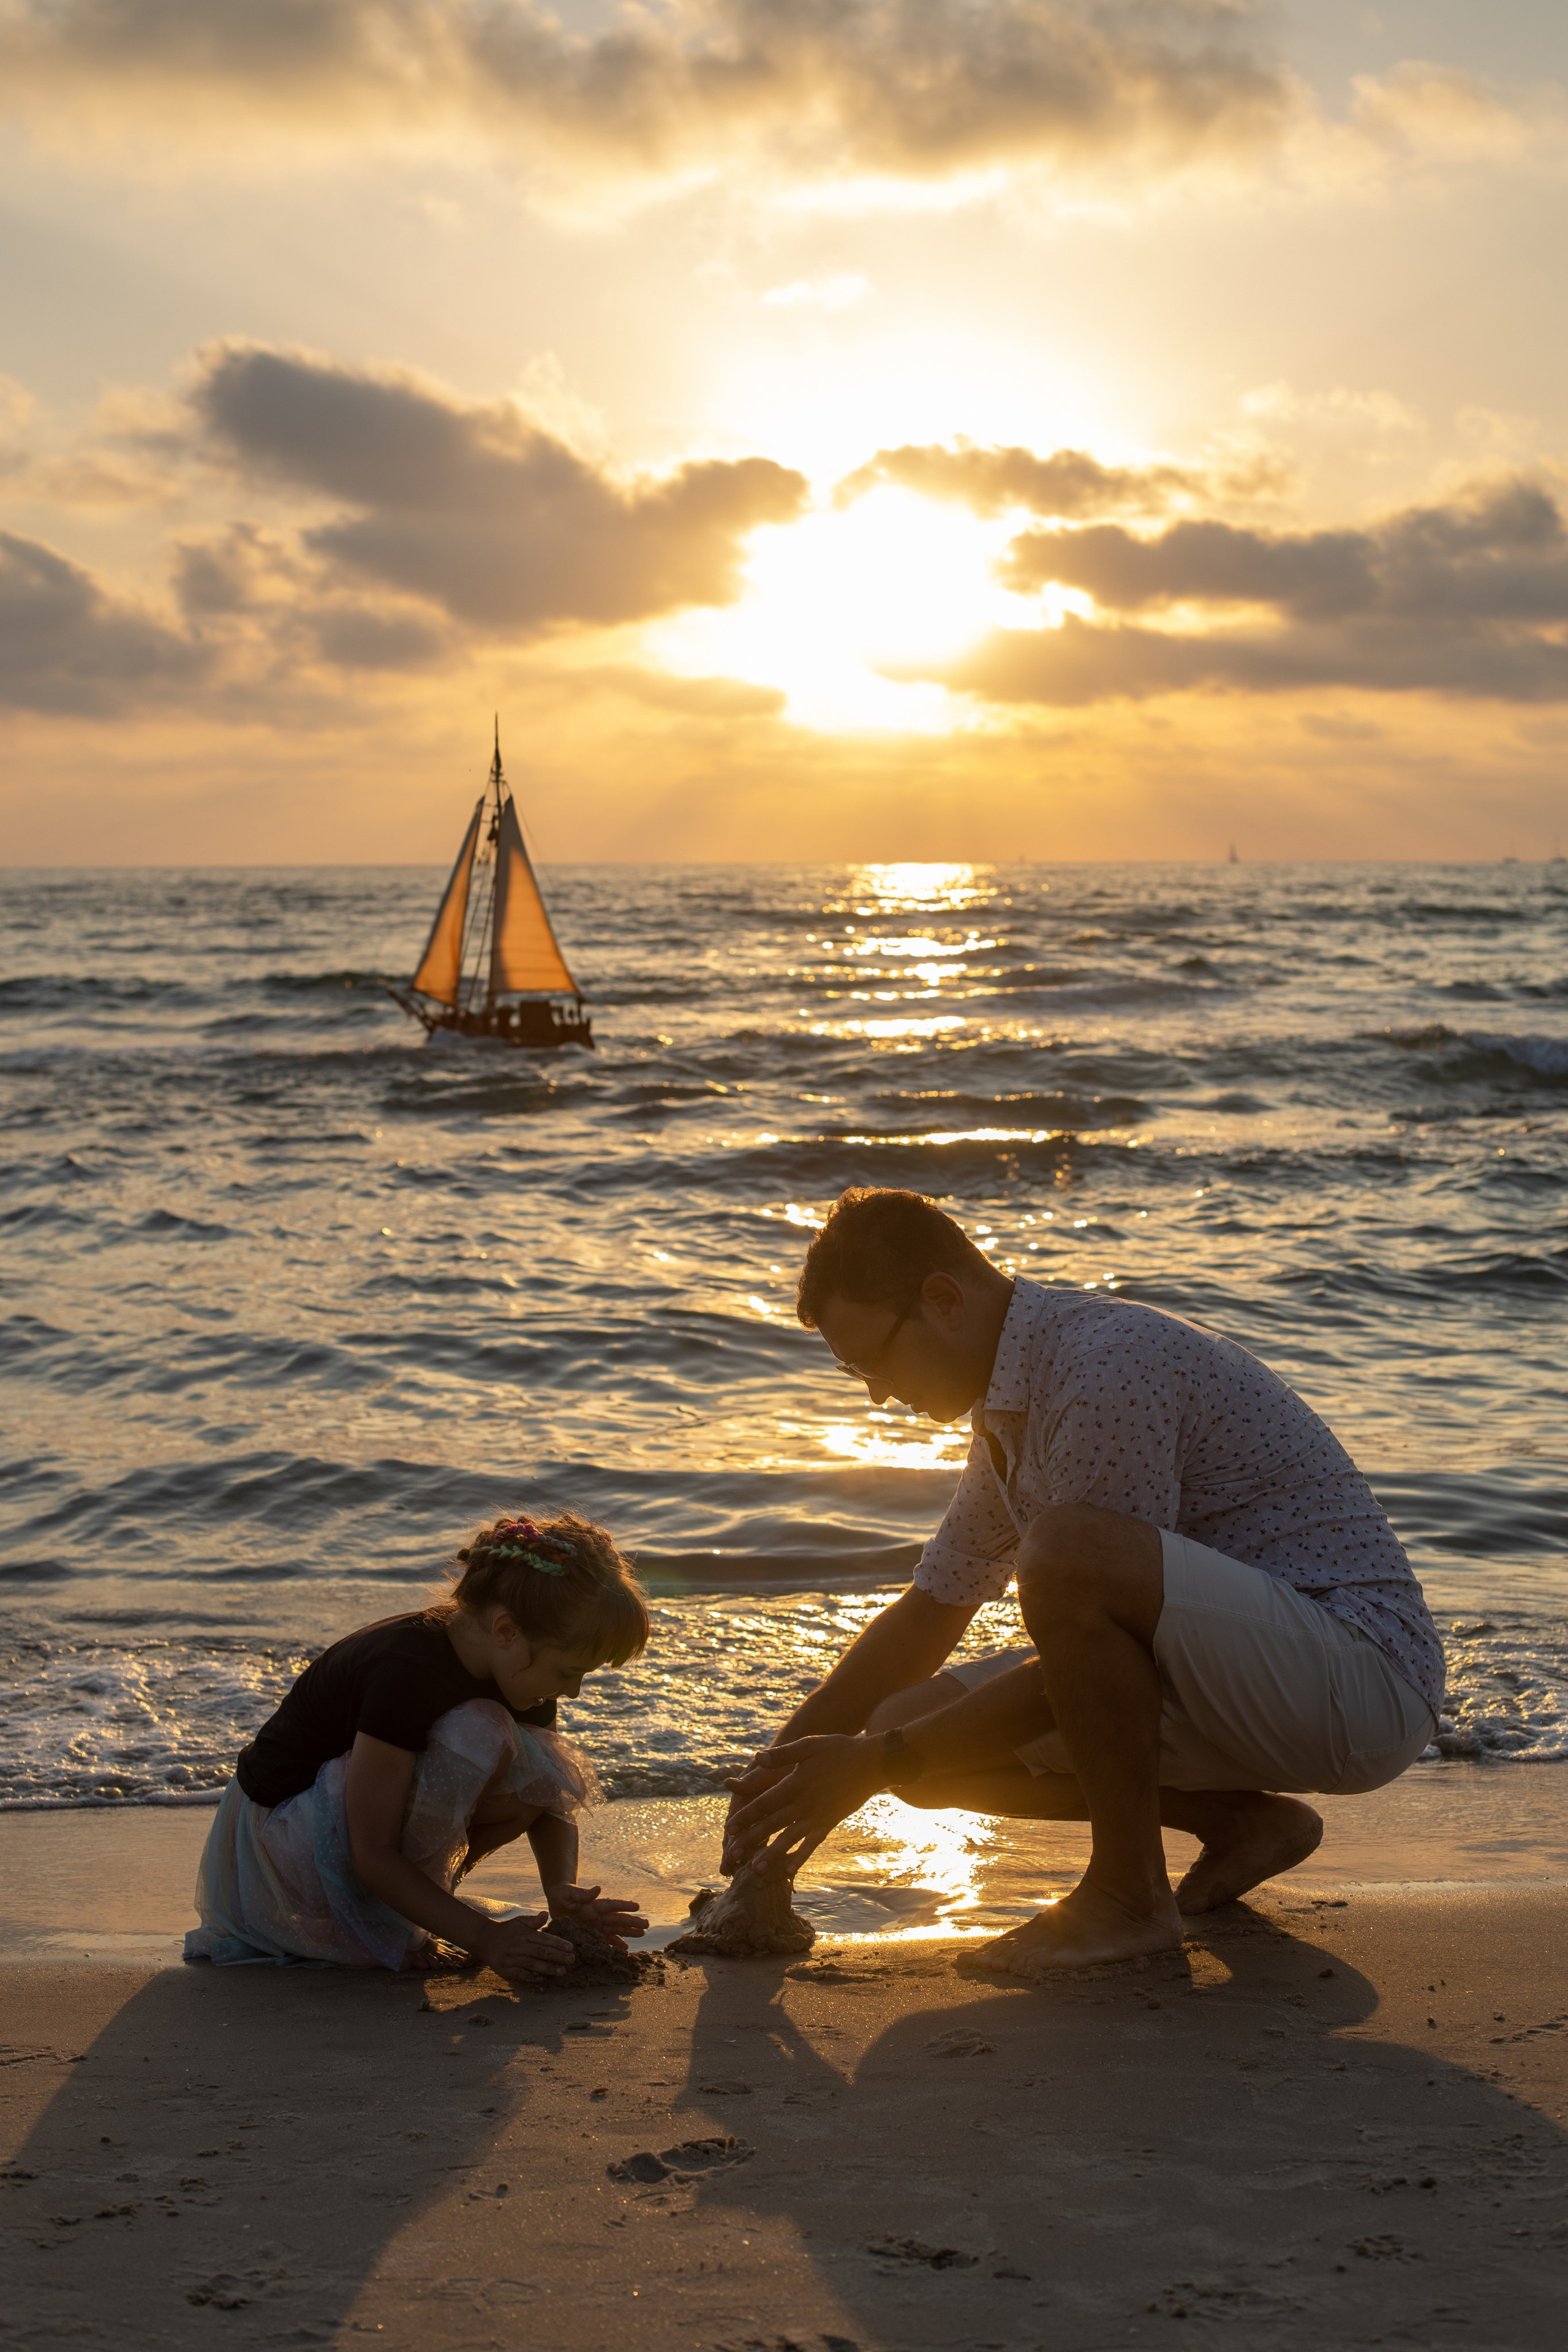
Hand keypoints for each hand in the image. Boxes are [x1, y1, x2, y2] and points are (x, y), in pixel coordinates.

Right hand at [476, 1910, 577, 1982]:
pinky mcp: (506, 1971)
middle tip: (572, 1960)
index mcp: (523, 1934)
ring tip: (562, 1972)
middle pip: (540, 1952)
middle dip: (557, 1957)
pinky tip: (544, 1980)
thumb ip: (533, 1920)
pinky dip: (532, 1978)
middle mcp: (518, 1946)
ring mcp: (511, 1959)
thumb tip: (546, 1914)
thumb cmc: (507, 1930)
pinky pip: (521, 1975)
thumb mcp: (519, 1921)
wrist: (484, 1939)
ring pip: (532, 1965)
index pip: (544, 1939)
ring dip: (548, 1969)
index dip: (558, 1943)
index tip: (571, 1948)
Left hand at [544, 1881, 649, 1947]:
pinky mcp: (590, 1934)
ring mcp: (596, 1925)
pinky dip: (614, 1944)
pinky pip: (604, 1940)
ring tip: (642, 1934)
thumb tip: (598, 1888)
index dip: (624, 1906)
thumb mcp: (568, 1893)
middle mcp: (598, 1915)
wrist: (555, 1902)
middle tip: (647, 1925)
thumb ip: (582, 1894)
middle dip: (632, 1922)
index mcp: (594, 1905)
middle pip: (618, 1919)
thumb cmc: (562, 1894)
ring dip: (628, 1932)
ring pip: (615, 1930)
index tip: (637, 1907)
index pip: (612, 1905)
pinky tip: (624, 1948)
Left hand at [721, 1734, 885, 1875]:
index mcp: (795, 1784)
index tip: (729, 1829)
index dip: (746, 1816)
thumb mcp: (808, 1745)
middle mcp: (803, 1804)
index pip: (764, 1804)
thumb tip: (756, 1758)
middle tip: (732, 1855)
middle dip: (750, 1840)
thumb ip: (781, 1754)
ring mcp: (817, 1816)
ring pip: (789, 1839)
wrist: (871, 1763)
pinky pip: (812, 1843)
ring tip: (756, 1870)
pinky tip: (789, 1871)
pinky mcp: (829, 1823)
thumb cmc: (838, 1750)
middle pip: (772, 1824)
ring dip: (771, 1855)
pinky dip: (800, 1857)